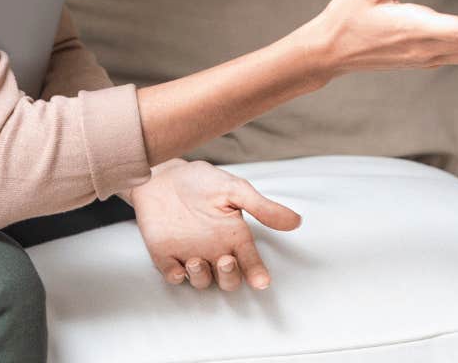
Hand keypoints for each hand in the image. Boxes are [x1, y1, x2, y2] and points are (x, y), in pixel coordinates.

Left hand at [125, 159, 300, 291]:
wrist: (161, 174)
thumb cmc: (200, 181)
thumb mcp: (234, 189)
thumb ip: (261, 207)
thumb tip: (295, 221)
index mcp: (234, 236)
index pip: (251, 262)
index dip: (257, 273)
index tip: (262, 281)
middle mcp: (215, 250)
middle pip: (229, 279)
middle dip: (230, 276)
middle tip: (226, 260)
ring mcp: (191, 254)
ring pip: (203, 282)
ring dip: (202, 277)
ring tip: (196, 260)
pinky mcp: (166, 256)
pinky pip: (173, 276)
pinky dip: (176, 278)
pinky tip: (177, 270)